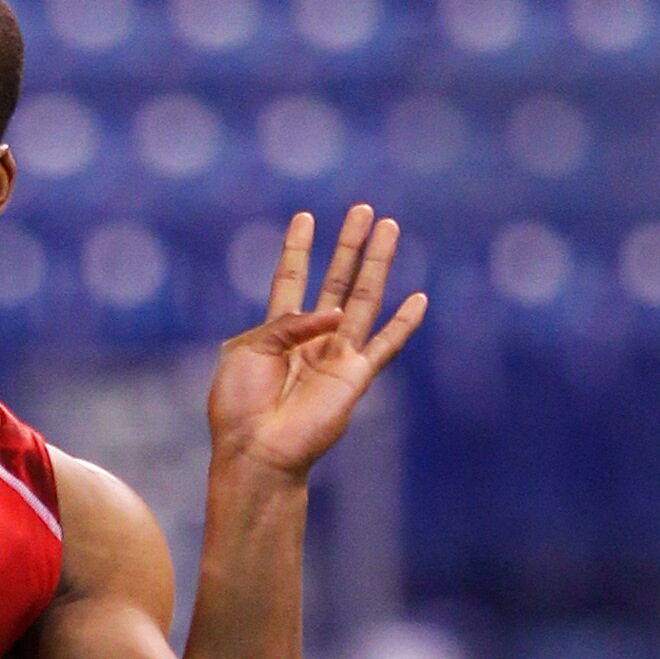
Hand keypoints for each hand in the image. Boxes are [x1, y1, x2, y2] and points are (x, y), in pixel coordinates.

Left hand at [208, 205, 427, 482]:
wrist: (256, 449)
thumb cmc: (240, 404)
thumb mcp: (248, 349)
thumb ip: (287, 322)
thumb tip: (335, 312)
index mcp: (276, 332)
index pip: (290, 279)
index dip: (298, 248)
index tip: (305, 216)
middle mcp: (311, 339)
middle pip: (336, 281)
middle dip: (349, 245)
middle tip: (363, 209)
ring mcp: (335, 357)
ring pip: (364, 300)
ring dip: (377, 263)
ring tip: (389, 227)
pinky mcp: (355, 378)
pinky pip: (385, 346)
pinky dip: (403, 324)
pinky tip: (419, 300)